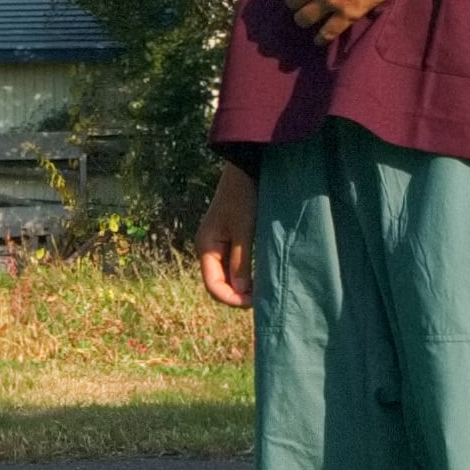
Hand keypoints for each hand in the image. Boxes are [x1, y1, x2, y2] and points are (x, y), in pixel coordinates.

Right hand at [195, 166, 255, 307]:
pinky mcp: (230, 239)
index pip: (213, 286)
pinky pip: (234, 265)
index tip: (255, 301)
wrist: (246, 168)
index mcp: (206, 247)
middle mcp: (208, 249)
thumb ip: (241, 261)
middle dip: (237, 295)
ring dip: (242, 286)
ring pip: (227, 276)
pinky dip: (245, 274)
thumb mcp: (244, 230)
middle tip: (263, 298)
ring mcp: (218, 244)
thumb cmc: (244, 196)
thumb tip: (241, 291)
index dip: (232, 299)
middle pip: (219, 284)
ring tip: (263, 289)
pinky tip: (260, 276)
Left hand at [282, 0, 418, 45]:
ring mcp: (331, 0)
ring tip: (309, 19)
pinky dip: (322, 37)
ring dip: (305, 18)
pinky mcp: (349, 14)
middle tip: (305, 1)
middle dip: (297, 0)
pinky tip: (320, 39)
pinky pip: (328, 32)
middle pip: (291, 0)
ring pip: (302, 18)